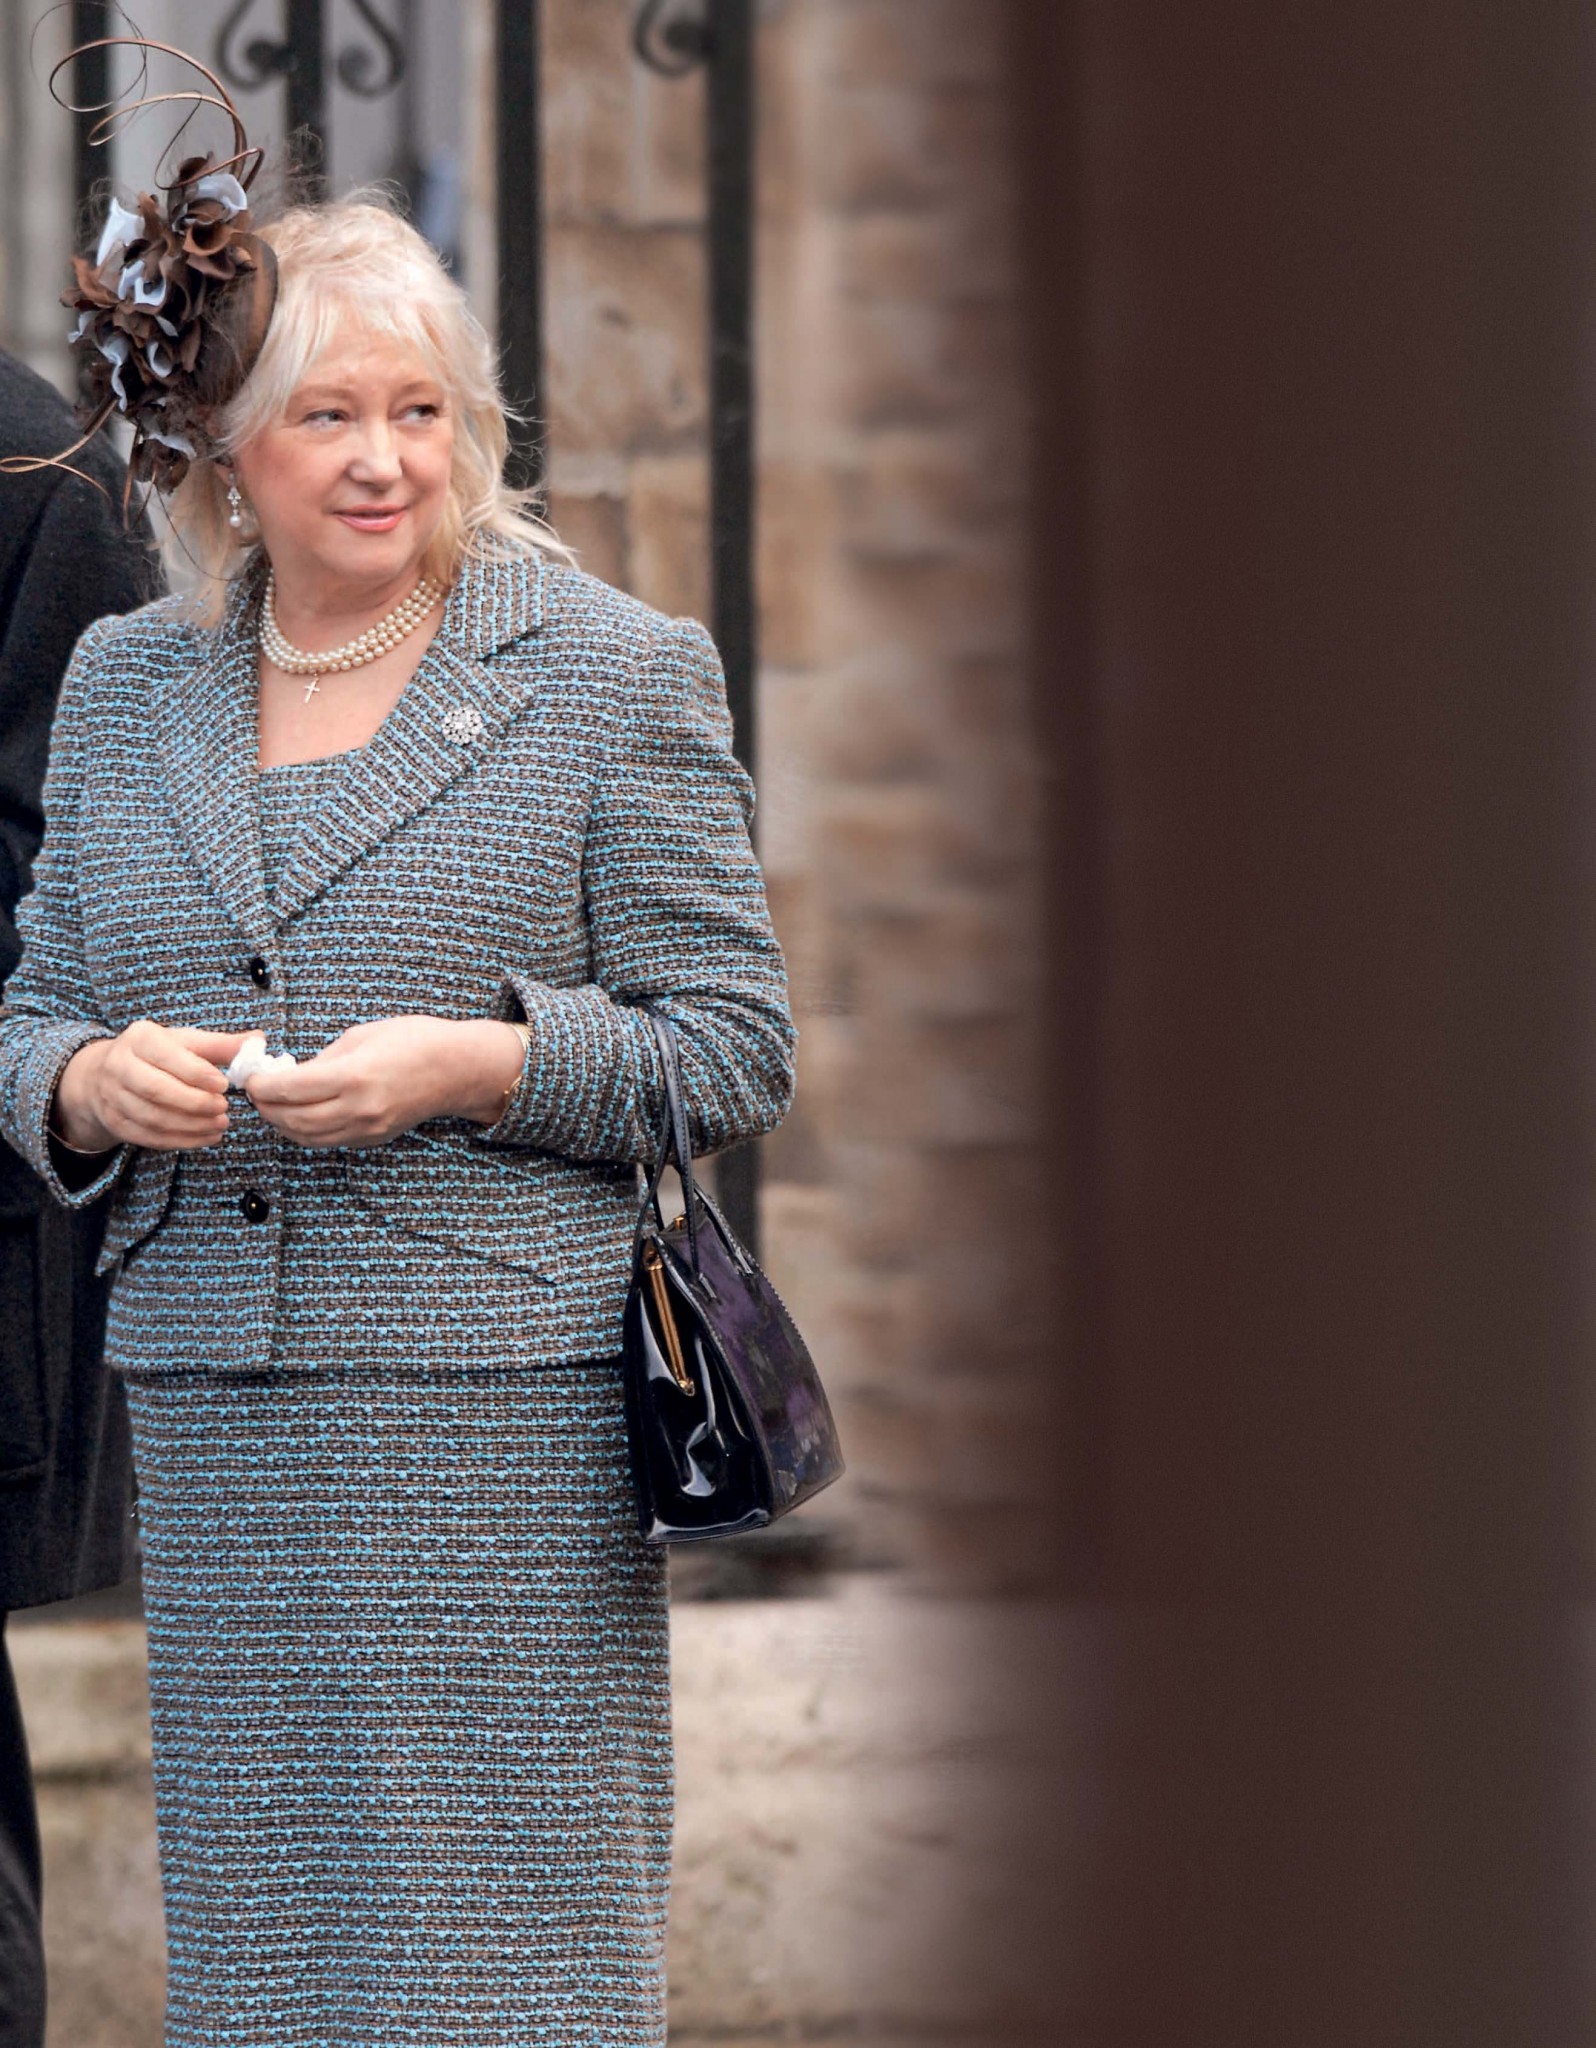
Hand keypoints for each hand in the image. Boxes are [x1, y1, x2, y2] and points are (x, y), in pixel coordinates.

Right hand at [54, 1021, 247, 1152]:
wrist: (106, 1075)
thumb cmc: (158, 1055)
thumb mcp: (185, 1041)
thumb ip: (220, 1044)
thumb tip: (258, 1041)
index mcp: (139, 1038)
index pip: (167, 1056)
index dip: (197, 1073)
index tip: (224, 1084)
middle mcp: (119, 1066)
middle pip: (156, 1090)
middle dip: (195, 1103)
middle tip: (224, 1108)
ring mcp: (113, 1097)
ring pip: (153, 1117)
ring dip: (191, 1125)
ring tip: (221, 1124)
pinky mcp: (116, 1123)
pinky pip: (149, 1137)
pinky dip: (181, 1141)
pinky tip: (206, 1137)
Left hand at [244, 1015, 525, 1148]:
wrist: (457, 1069)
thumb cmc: (414, 1040)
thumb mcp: (362, 1035)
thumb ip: (324, 1059)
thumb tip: (293, 1074)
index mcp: (354, 1076)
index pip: (292, 1089)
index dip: (264, 1086)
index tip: (252, 1078)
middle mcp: (359, 1108)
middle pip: (294, 1119)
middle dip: (267, 1108)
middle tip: (256, 1094)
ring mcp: (367, 1127)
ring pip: (308, 1137)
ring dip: (283, 1124)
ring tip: (272, 1106)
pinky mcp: (373, 1138)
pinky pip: (329, 1140)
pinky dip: (306, 1131)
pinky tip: (300, 1115)